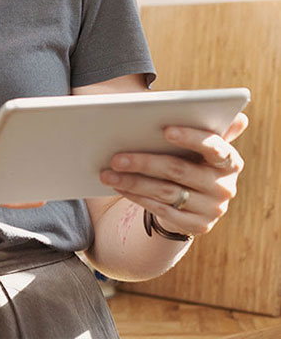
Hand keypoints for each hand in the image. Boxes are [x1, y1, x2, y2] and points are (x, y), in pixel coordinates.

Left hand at [99, 113, 248, 235]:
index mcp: (230, 161)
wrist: (192, 203)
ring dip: (132, 182)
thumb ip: (203, 127)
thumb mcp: (197, 147)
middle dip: (144, 162)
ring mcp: (212, 209)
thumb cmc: (189, 162)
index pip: (214, 147)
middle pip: (179, 170)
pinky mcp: (197, 226)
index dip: (191, 138)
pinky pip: (161, 210)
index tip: (165, 130)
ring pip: (165, 191)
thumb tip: (234, 116)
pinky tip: (119, 187)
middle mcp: (225, 186)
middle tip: (115, 158)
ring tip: (107, 174)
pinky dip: (137, 196)